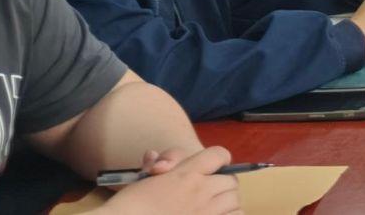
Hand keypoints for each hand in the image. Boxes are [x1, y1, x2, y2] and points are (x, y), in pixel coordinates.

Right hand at [103, 146, 240, 214]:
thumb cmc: (130, 208)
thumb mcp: (144, 181)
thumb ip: (159, 165)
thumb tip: (158, 161)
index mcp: (185, 174)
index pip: (219, 155)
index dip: (219, 160)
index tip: (214, 168)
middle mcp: (201, 191)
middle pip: (230, 181)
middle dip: (223, 185)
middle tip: (211, 194)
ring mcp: (207, 212)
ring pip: (234, 201)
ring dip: (228, 204)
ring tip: (215, 209)